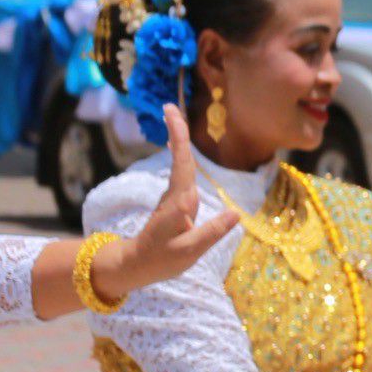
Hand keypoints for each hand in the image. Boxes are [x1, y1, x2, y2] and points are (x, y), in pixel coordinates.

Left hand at [89, 106, 241, 297]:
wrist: (134, 265)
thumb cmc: (161, 260)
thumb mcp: (190, 251)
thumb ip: (213, 231)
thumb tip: (236, 214)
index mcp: (180, 202)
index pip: (182, 163)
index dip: (178, 137)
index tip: (171, 113)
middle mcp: (176, 195)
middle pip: (180, 157)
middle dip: (176, 131)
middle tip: (170, 106)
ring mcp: (173, 198)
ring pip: (180, 164)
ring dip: (178, 140)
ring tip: (176, 118)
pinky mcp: (175, 204)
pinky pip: (181, 174)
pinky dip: (181, 156)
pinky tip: (181, 149)